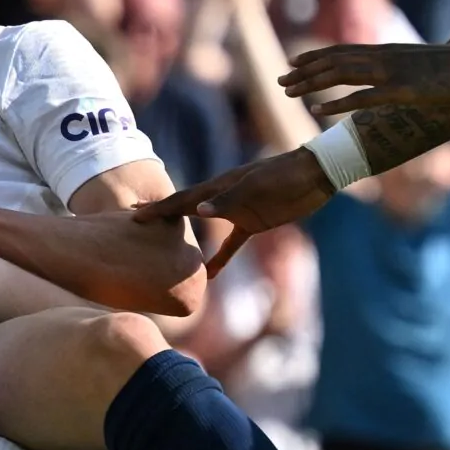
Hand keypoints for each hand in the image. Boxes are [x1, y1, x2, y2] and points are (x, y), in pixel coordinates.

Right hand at [133, 149, 335, 276]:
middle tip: (135, 221)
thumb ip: (228, 201)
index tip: (135, 217)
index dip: (159, 209)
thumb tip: (199, 212)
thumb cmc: (284, 176)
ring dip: (185, 237)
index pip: (183, 200)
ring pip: (204, 226)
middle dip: (162, 215)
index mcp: (220, 186)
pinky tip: (210, 274)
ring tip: (164, 252)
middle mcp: (223, 198)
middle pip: (186, 208)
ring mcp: (237, 210)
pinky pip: (232, 243)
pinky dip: (219, 257)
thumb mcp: (257, 187)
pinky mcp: (254, 222)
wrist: (314, 175)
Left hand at [280, 41, 449, 115]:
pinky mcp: (401, 91)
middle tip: (281, 80)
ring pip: (339, 75)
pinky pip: (361, 98)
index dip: (316, 56)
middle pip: (334, 61)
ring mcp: (391, 73)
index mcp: (388, 50)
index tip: (295, 61)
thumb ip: (406, 68)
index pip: (342, 49)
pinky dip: (336, 104)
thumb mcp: (425, 63)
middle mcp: (383, 57)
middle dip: (304, 70)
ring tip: (287, 92)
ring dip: (310, 84)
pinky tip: (316, 112)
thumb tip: (398, 76)